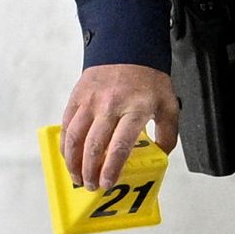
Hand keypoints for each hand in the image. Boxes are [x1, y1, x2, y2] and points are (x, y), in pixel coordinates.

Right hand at [61, 61, 179, 188]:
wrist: (128, 48)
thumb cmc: (149, 80)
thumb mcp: (169, 105)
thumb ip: (167, 134)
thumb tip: (159, 157)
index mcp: (135, 109)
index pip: (120, 145)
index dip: (111, 168)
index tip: (108, 183)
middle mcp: (110, 105)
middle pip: (94, 145)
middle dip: (90, 171)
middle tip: (92, 186)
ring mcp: (91, 101)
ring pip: (75, 137)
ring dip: (73, 161)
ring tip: (77, 177)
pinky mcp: (78, 96)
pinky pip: (67, 124)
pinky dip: (65, 144)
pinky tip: (69, 157)